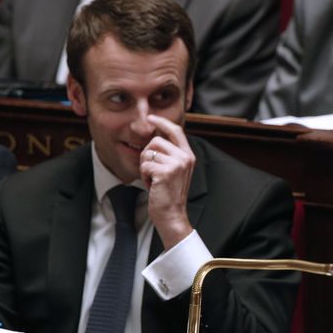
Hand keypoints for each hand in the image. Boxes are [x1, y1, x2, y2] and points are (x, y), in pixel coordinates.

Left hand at [140, 115, 194, 248]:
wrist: (172, 214)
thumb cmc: (169, 194)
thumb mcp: (174, 170)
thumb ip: (170, 154)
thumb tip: (156, 136)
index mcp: (188, 155)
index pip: (176, 130)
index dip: (162, 122)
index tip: (151, 118)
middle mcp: (185, 157)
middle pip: (156, 141)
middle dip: (148, 155)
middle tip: (153, 171)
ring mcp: (176, 164)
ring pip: (148, 152)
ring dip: (145, 166)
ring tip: (153, 179)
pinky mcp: (166, 172)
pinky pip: (145, 164)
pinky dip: (144, 175)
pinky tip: (152, 184)